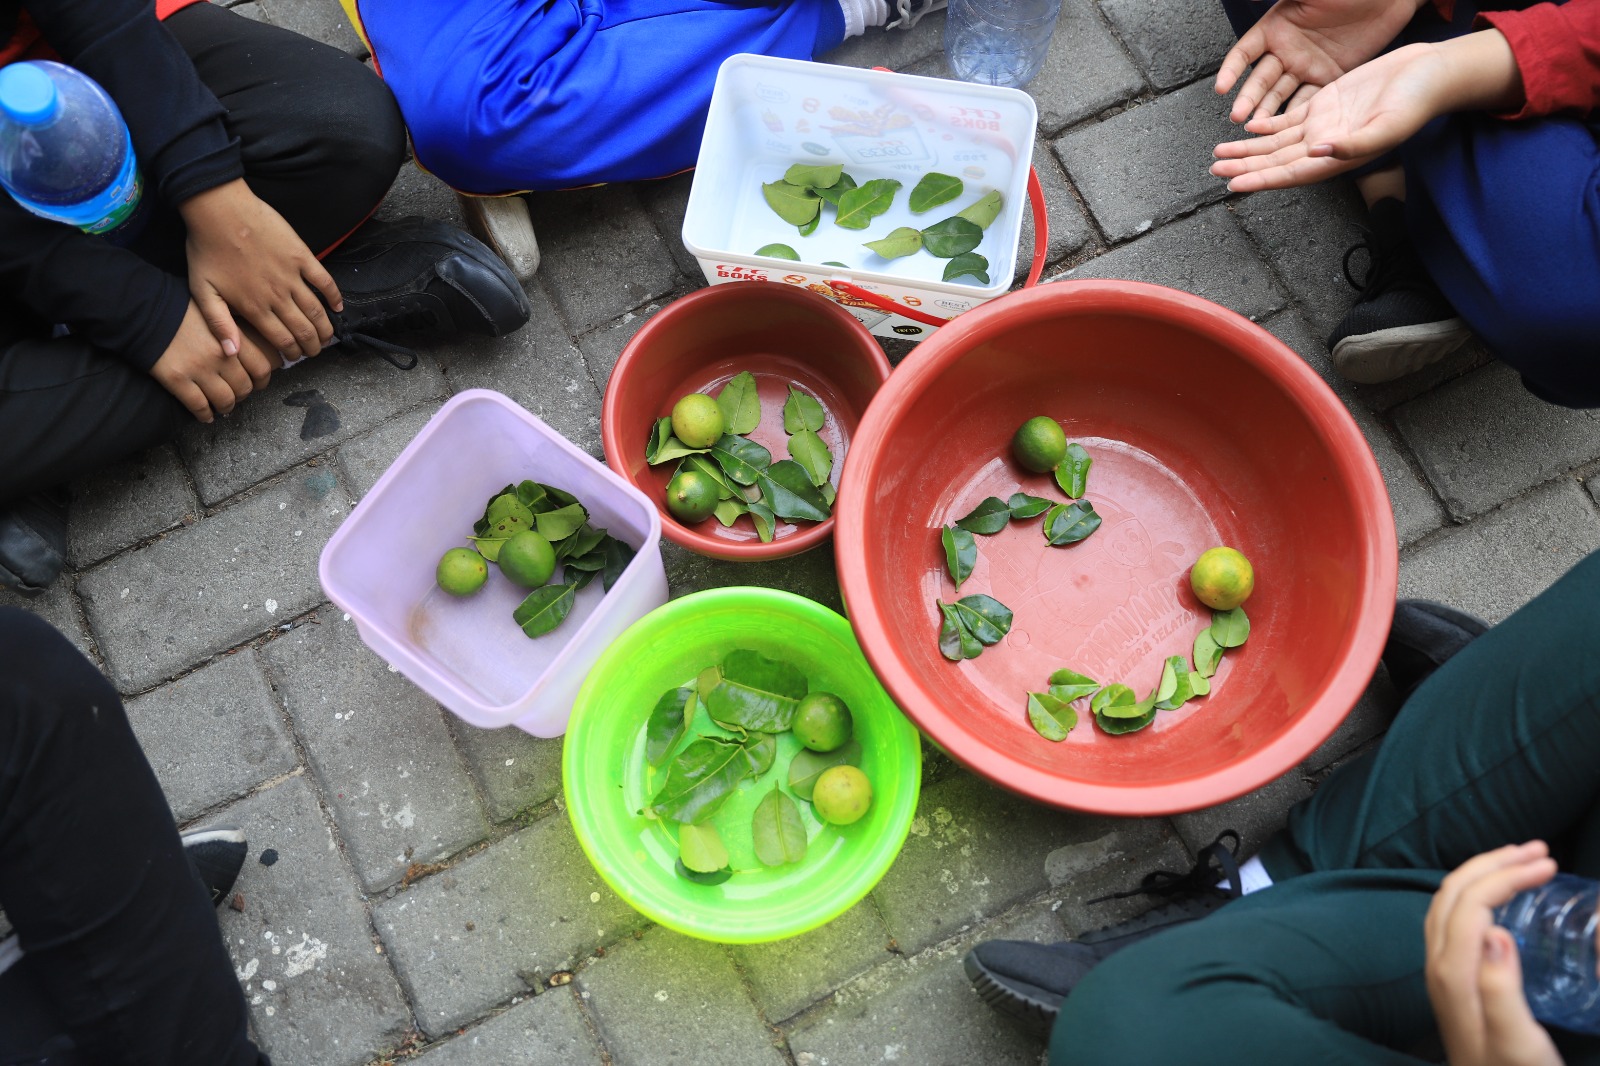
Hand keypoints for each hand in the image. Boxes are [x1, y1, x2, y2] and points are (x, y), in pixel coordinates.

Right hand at [149, 300, 265, 422]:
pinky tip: (205, 416)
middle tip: (238, 394)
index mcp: (233, 337)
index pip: (262, 367)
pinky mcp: (177, 380)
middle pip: (245, 387)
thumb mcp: (217, 314)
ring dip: (226, 407)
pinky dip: (205, 415)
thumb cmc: (182, 310)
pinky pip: (199, 406)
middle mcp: (220, 355)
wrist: (145, 312)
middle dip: (243, 395)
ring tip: (223, 406)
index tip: (258, 381)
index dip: (263, 379)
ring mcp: (199, 369)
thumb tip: (253, 352)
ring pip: (225, 401)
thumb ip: (235, 333)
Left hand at [181, 179, 342, 361]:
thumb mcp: (202, 290)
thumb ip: (219, 323)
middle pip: (304, 329)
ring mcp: (292, 275)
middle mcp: (277, 295)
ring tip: (326, 337)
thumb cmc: (207, 249)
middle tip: (313, 352)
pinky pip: (324, 281)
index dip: (292, 353)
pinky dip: (334, 296)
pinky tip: (338, 306)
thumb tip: (231, 353)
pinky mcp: (301, 256)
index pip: (281, 340)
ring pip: (316, 310)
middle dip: (312, 346)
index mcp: (254, 307)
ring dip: (325, 328)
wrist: (220, 210)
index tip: (294, 358)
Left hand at [1210, 30, 1520, 191]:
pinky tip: (1248, 128)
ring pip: (1277, 142)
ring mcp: (1325, 123)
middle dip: (1245, 166)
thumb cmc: (1416, 101)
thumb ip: (1355, 144)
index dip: (1262, 180)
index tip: (1234, 185)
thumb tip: (1319, 152)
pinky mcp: (1327, 102)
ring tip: (1219, 155)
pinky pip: (1290, 119)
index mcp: (1339, 156)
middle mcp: (1326, 145)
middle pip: (1276, 161)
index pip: (1291, 173)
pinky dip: (1267, 126)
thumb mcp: (1388, 125)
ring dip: (1248, 150)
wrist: (1430, 73)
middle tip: (1214, 170)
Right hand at [1214, 0, 1423, 122]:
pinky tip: (1284, 127)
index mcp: (1277, 26)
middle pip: (1260, 79)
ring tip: (1255, 128)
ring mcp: (1307, 65)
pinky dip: (1294, 113)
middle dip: (1248, 98)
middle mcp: (1287, 49)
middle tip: (1238, 117)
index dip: (1231, 70)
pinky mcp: (1329, 76)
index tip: (1222, 87)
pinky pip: (1307, 98)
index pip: (1245, 52)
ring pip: (1279, 94)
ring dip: (1266, 111)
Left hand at [1425, 842, 1563, 1065]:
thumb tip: (1494, 930)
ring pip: (1448, 902)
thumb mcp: (1519, 1044)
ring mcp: (1440, 974)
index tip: (1549, 864)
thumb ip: (1503, 990)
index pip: (1471, 901)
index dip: (1507, 874)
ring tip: (1522, 861)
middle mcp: (1438, 967)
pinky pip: (1453, 920)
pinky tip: (1501, 901)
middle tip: (1540, 850)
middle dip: (1494, 862)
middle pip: (1453, 892)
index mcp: (1453, 973)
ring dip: (1482, 873)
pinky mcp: (1452, 984)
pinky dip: (1476, 895)